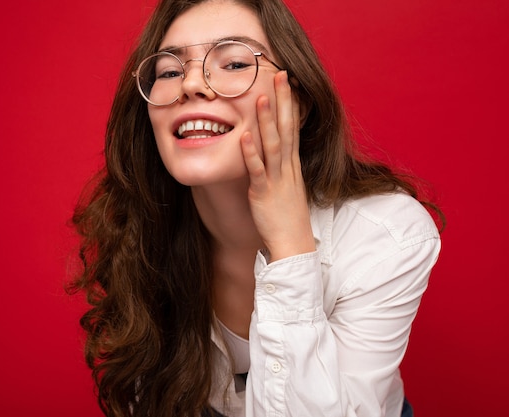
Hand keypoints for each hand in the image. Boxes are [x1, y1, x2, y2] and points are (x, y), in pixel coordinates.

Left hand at [240, 71, 314, 261]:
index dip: (289, 104)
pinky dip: (251, 153)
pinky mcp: (264, 194)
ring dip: (267, 121)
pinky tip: (244, 136)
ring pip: (273, 145)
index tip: (287, 82)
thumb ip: (281, 170)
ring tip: (262, 97)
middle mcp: (287, 168)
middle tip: (280, 75)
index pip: (292, 128)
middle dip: (283, 101)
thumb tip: (276, 156)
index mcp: (292, 165)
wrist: (293, 245)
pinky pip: (258, 170)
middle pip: (286, 129)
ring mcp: (277, 180)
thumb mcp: (287, 188)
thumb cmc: (288, 218)